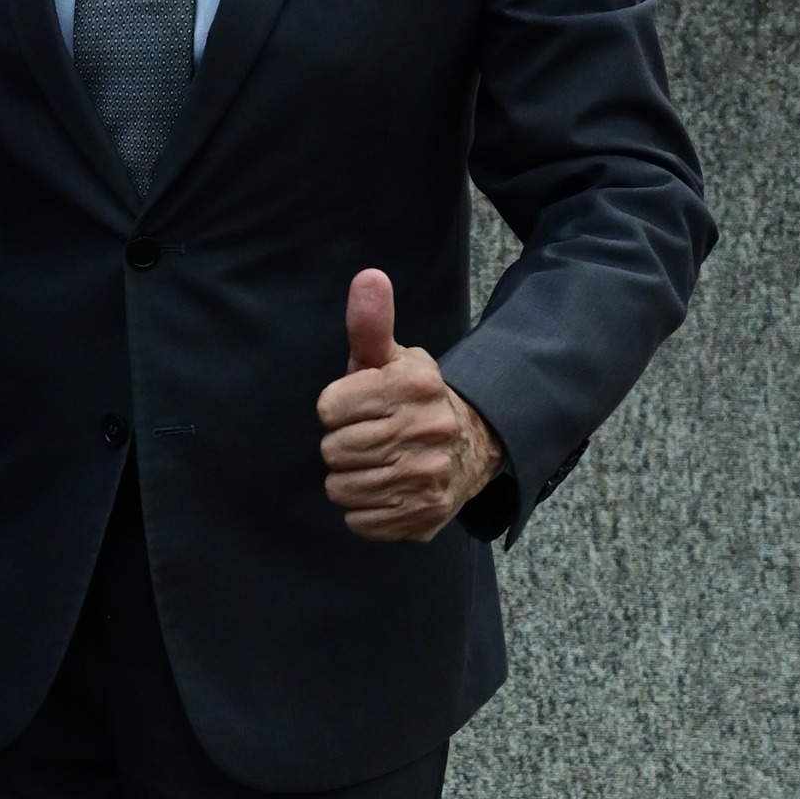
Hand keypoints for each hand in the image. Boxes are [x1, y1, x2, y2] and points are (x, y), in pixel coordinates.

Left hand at [316, 269, 503, 543]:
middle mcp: (427, 430)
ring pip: (343, 490)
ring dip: (349, 480)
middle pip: (334, 451)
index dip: (335, 409)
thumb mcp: (390, 358)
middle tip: (366, 438)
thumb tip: (368, 277)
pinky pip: (361, 522)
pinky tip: (385, 490)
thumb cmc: (410, 399)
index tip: (357, 407)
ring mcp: (429, 477)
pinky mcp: (426, 516)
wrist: (471, 444)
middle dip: (341, 446)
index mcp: (414, 386)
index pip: (329, 409)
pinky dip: (365, 511)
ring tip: (376, 464)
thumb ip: (370, 324)